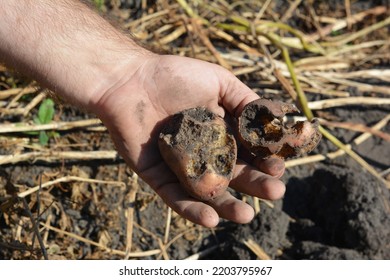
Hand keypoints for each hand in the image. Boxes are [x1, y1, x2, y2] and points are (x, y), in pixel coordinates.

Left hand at [93, 54, 285, 226]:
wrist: (130, 81)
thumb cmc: (174, 77)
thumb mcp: (218, 82)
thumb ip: (245, 101)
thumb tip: (275, 120)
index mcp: (220, 131)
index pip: (248, 151)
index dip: (264, 159)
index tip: (278, 165)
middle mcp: (204, 152)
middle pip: (233, 174)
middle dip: (255, 184)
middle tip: (275, 192)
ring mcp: (182, 166)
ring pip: (207, 191)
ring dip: (227, 205)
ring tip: (247, 215)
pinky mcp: (158, 177)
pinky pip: (176, 197)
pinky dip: (192, 209)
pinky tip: (211, 219)